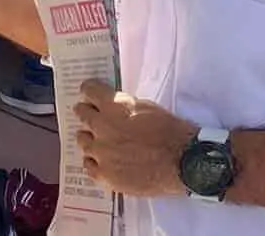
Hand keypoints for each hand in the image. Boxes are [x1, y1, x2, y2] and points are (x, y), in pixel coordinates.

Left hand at [74, 79, 197, 196]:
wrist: (182, 161)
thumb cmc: (170, 131)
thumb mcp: (146, 107)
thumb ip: (123, 106)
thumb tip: (111, 108)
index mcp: (113, 105)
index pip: (88, 90)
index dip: (90, 91)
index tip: (90, 94)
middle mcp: (101, 126)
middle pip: (81, 114)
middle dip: (87, 113)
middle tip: (93, 116)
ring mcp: (101, 152)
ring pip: (82, 140)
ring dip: (90, 138)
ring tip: (99, 142)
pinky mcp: (105, 175)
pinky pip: (89, 166)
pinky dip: (94, 162)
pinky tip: (102, 162)